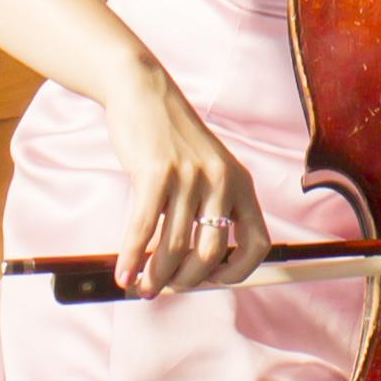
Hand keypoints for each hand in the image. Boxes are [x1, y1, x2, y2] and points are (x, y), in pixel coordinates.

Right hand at [101, 57, 272, 295]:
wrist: (144, 93)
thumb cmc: (173, 140)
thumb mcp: (207, 169)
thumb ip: (208, 208)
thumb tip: (194, 267)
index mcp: (240, 183)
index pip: (257, 243)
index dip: (238, 272)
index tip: (213, 281)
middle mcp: (222, 181)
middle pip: (210, 255)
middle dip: (186, 281)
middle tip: (165, 287)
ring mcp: (190, 177)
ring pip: (175, 248)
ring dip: (156, 276)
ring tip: (142, 286)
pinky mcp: (156, 174)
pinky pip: (144, 230)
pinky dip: (132, 258)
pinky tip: (123, 274)